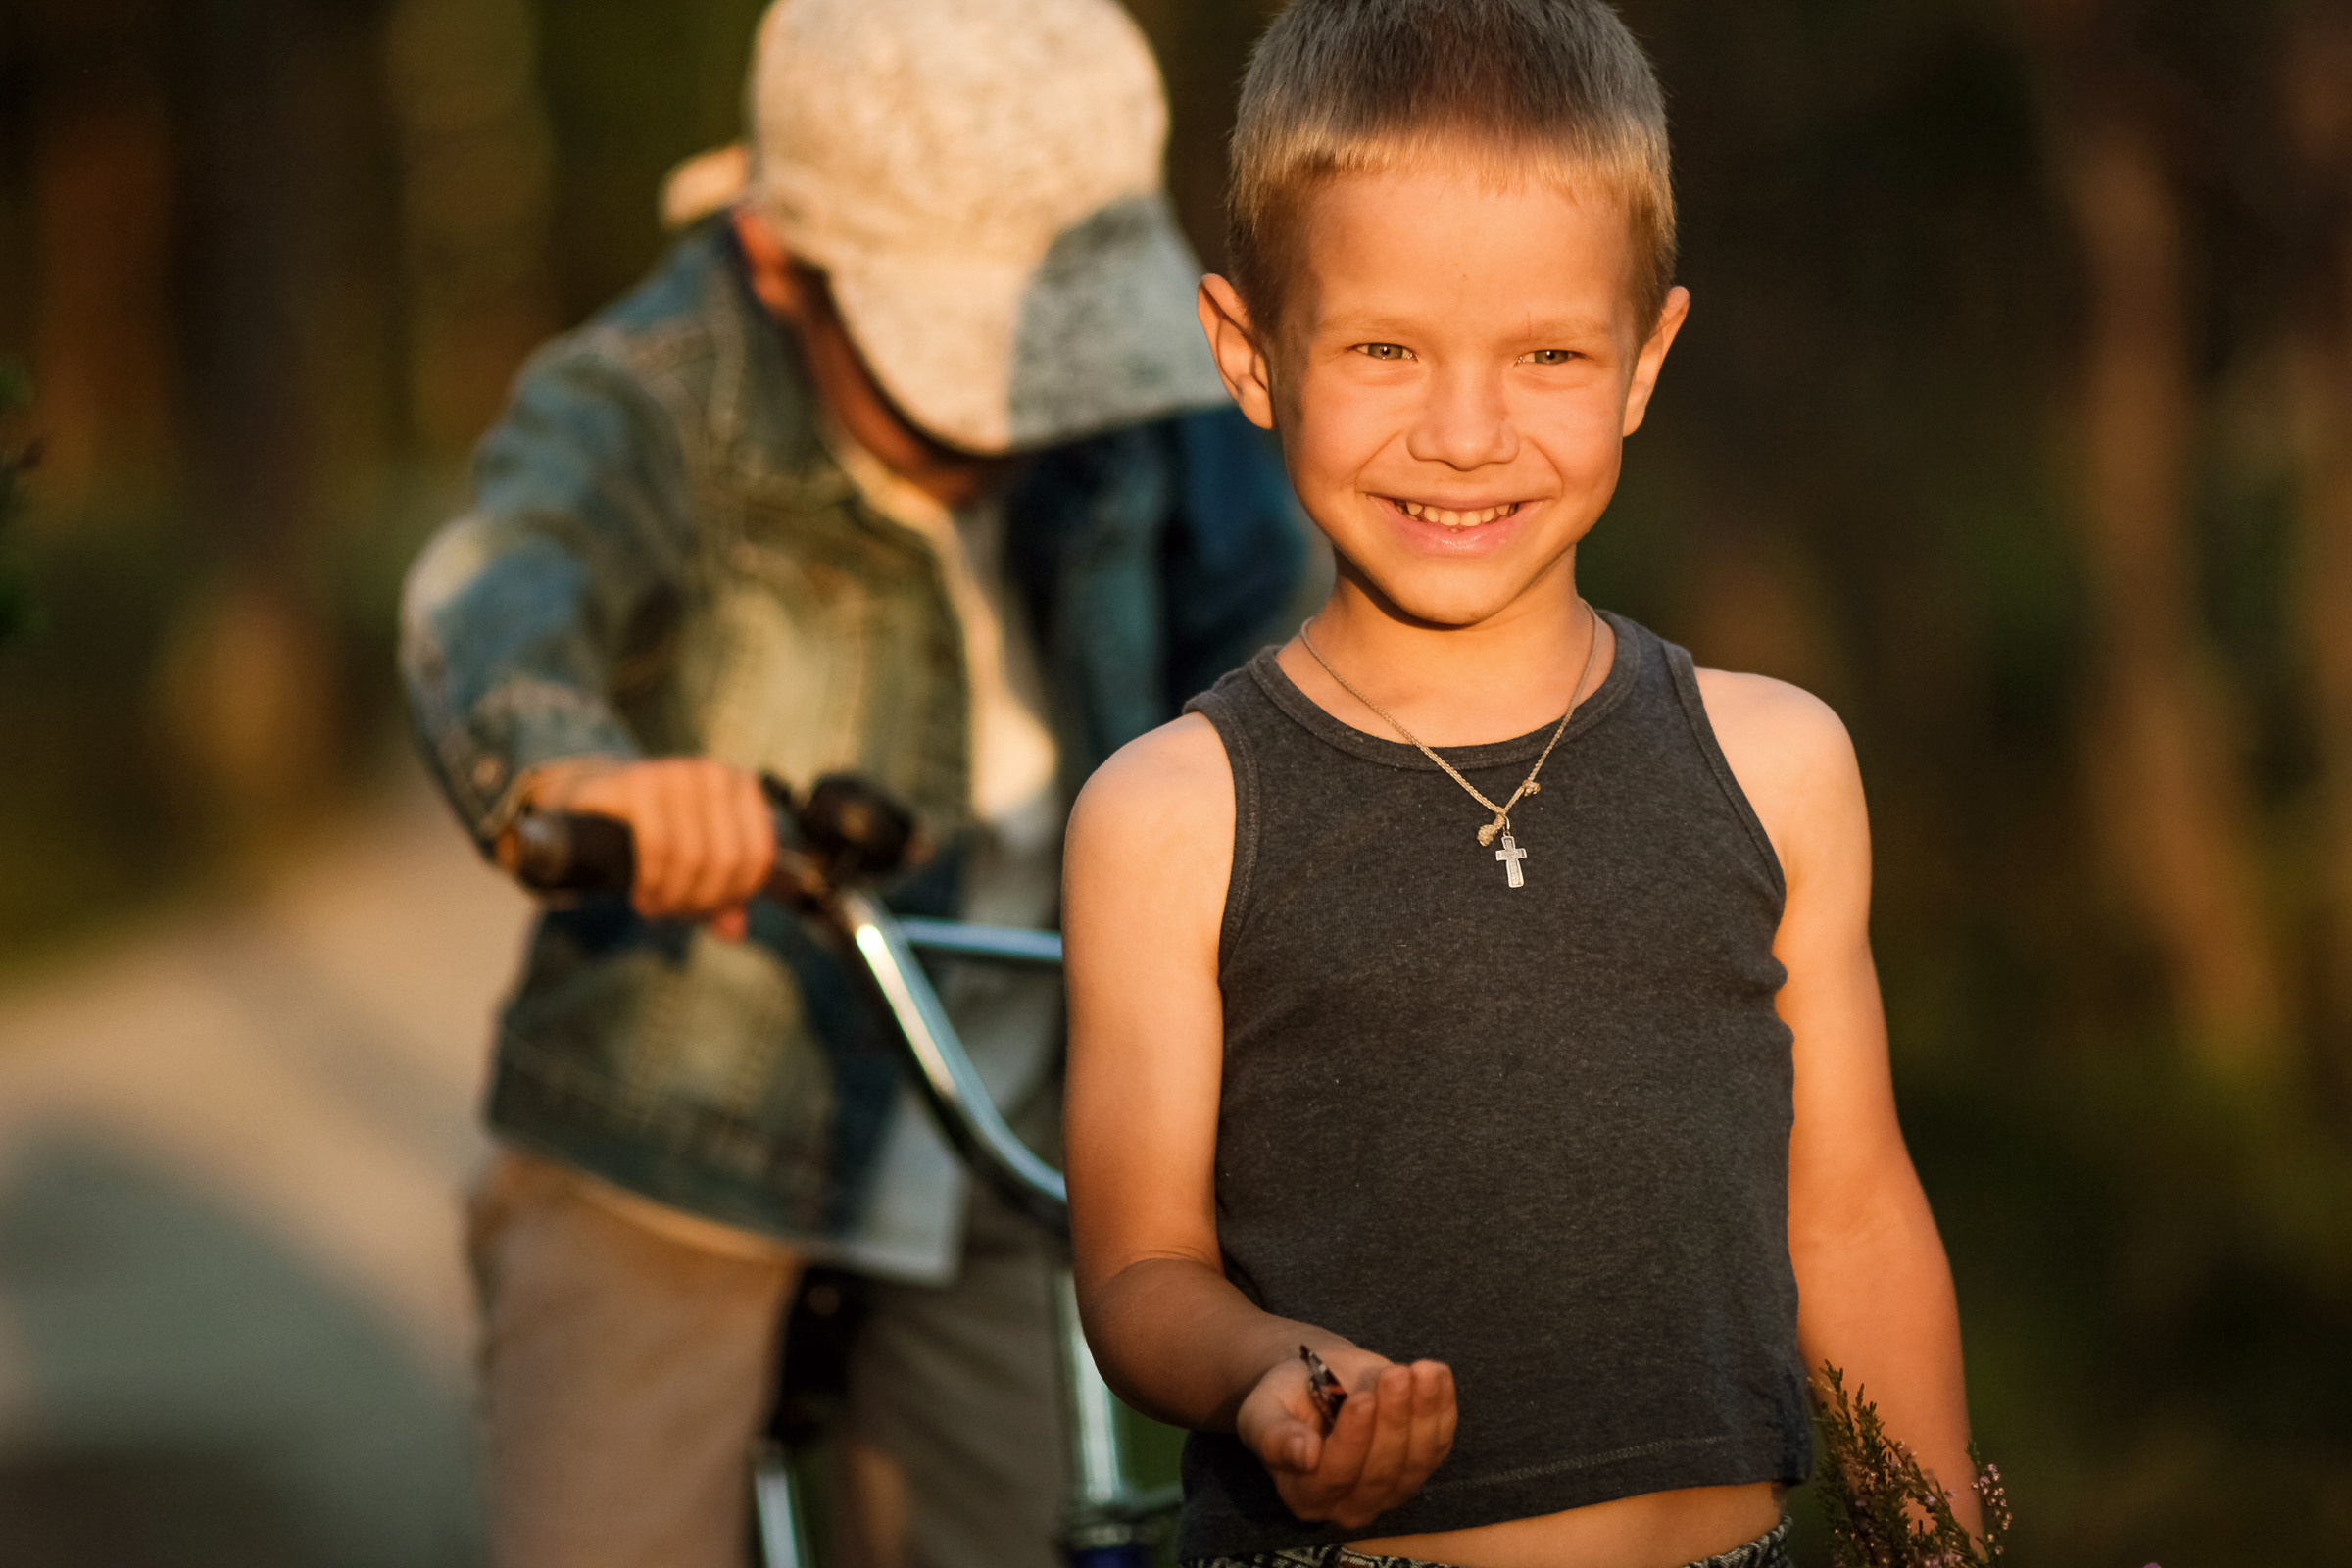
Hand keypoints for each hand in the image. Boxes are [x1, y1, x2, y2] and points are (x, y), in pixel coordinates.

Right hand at [519, 757, 775, 939]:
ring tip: (656, 907)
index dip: (735, 896)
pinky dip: (651, 883)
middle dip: (699, 900)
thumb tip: (735, 931)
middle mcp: (713, 774)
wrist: (598, 798)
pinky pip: (657, 848)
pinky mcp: (639, 782)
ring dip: (672, 897)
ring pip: (692, 858)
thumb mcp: (697, 862)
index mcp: (741, 787)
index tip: (707, 911)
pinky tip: (642, 894)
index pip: (758, 856)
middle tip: (674, 914)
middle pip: (725, 860)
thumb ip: (723, 896)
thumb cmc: (658, 831)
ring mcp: (676, 773)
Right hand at [1236, 1345, 1455, 1531]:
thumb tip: (1304, 1456)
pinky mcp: (1419, 1466)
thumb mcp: (1263, 1410)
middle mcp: (1350, 1504)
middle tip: (1395, 1374)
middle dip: (1393, 1420)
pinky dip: (1443, 1409)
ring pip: (1415, 1460)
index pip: (1335, 1476)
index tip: (1363, 1398)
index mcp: (1305, 1496)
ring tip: (1420, 1370)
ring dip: (1422, 1413)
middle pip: (1380, 1471)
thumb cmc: (1285, 1397)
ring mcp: (1390, 1490)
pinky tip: (1436, 1375)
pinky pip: (1439, 1444)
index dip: (1353, 1440)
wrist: (1315, 1380)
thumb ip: (1274, 1436)